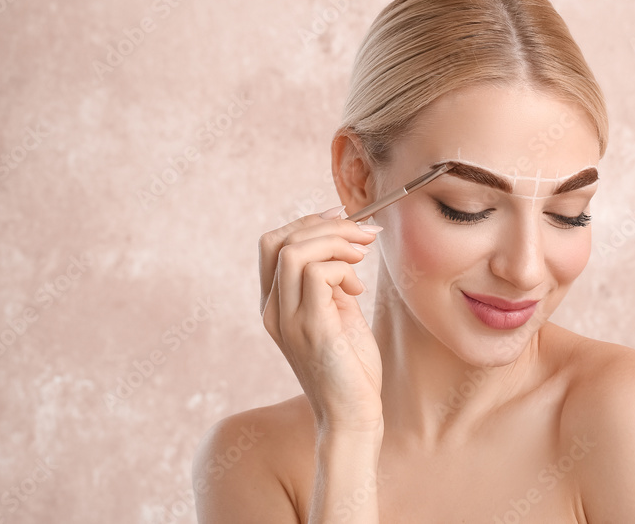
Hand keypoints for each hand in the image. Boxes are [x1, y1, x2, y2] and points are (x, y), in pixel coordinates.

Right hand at [258, 207, 383, 432]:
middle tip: (362, 234)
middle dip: (324, 225)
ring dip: (335, 242)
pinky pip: (316, 274)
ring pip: (294, 252)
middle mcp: (273, 311)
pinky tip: (357, 289)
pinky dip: (341, 268)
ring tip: (361, 257)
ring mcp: (288, 321)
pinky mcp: (312, 329)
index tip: (343, 217)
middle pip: (278, 240)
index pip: (272, 244)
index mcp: (275, 306)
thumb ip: (331, 283)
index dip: (307, 222)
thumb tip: (344, 246)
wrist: (353, 417)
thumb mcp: (338, 315)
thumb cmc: (350, 369)